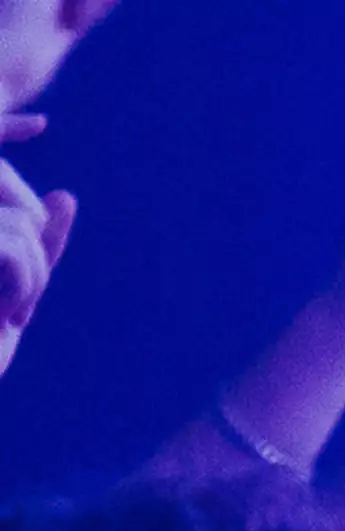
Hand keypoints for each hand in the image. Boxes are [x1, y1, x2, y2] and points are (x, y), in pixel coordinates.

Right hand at [0, 113, 74, 378]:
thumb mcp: (18, 287)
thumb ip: (38, 244)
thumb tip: (61, 195)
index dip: (4, 131)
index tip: (40, 123)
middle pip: (19, 210)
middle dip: (39, 261)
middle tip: (24, 310)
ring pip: (21, 229)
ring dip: (35, 280)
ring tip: (15, 315)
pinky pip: (12, 248)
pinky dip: (26, 284)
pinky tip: (14, 316)